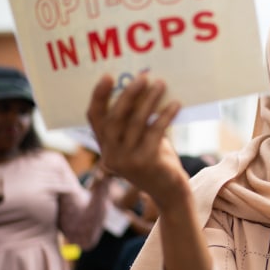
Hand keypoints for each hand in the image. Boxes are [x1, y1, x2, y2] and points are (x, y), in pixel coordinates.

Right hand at [86, 74, 188, 210]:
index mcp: (105, 147)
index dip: (99, 96)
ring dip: (149, 100)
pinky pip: (155, 132)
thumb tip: (146, 87)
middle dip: (129, 94)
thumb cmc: (156, 161)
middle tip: (143, 76)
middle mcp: (111, 155)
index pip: (94, 118)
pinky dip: (165, 115)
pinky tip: (175, 104)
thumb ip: (136, 121)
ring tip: (161, 84)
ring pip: (136, 123)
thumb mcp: (141, 141)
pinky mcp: (146, 163)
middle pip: (115, 118)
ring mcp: (127, 161)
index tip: (108, 76)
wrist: (170, 193)